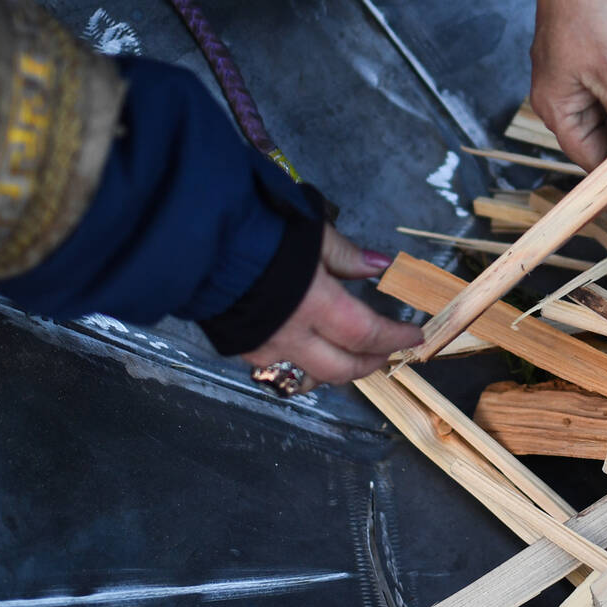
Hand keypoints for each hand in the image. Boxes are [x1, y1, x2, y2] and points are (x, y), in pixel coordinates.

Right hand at [242, 225, 421, 391]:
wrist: (192, 240)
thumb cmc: (256, 229)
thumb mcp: (311, 233)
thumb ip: (345, 255)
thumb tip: (378, 266)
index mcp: (315, 305)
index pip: (367, 335)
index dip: (394, 338)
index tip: (414, 335)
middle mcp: (290, 336)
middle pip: (342, 369)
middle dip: (371, 364)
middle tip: (388, 353)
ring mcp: (263, 347)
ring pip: (311, 376)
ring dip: (338, 370)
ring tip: (354, 355)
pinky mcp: (240, 348)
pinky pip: (282, 366)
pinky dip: (305, 362)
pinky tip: (313, 348)